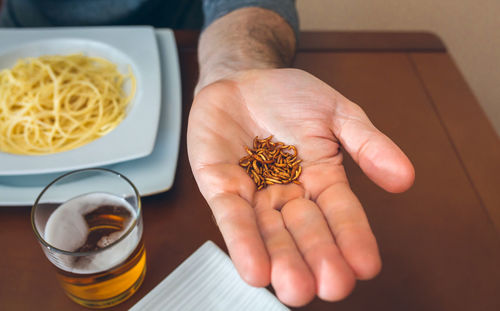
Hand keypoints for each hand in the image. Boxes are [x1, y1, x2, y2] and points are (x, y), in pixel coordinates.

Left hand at [187, 68, 414, 305]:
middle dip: (318, 259)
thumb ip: (367, 143)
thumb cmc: (288, 96)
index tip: (367, 266)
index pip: (341, 215)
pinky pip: (231, 216)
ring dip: (281, 261)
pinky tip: (254, 270)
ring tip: (294, 289)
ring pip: (269, 234)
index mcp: (321, 180)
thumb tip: (405, 178)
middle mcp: (288, 195)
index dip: (354, 239)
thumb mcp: (337, 113)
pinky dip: (242, 241)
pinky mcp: (220, 187)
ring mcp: (253, 194)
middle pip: (306, 233)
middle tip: (331, 286)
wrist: (242, 78)